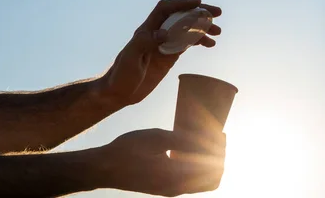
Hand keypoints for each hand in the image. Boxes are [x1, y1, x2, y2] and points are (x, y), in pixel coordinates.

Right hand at [99, 129, 225, 195]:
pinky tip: (191, 150)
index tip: (221, 134)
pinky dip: (198, 168)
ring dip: (209, 164)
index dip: (221, 151)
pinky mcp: (164, 187)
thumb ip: (181, 139)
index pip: (212, 169)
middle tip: (218, 137)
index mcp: (176, 177)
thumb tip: (204, 139)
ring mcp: (170, 189)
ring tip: (207, 142)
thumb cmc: (127, 150)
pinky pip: (190, 182)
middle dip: (219, 159)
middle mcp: (176, 187)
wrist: (102, 168)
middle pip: (211, 180)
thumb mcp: (156, 138)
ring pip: (201, 183)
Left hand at [100, 0, 221, 106]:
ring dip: (203, 28)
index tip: (198, 3)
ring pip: (187, 29)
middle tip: (217, 13)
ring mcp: (164, 44)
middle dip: (199, 12)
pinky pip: (187, 44)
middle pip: (180, 16)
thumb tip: (165, 33)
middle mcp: (157, 33)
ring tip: (218, 31)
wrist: (118, 92)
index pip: (165, 9)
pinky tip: (210, 44)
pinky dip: (199, 41)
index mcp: (147, 29)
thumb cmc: (121, 74)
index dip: (181, 3)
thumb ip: (145, 43)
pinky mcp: (169, 56)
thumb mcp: (130, 57)